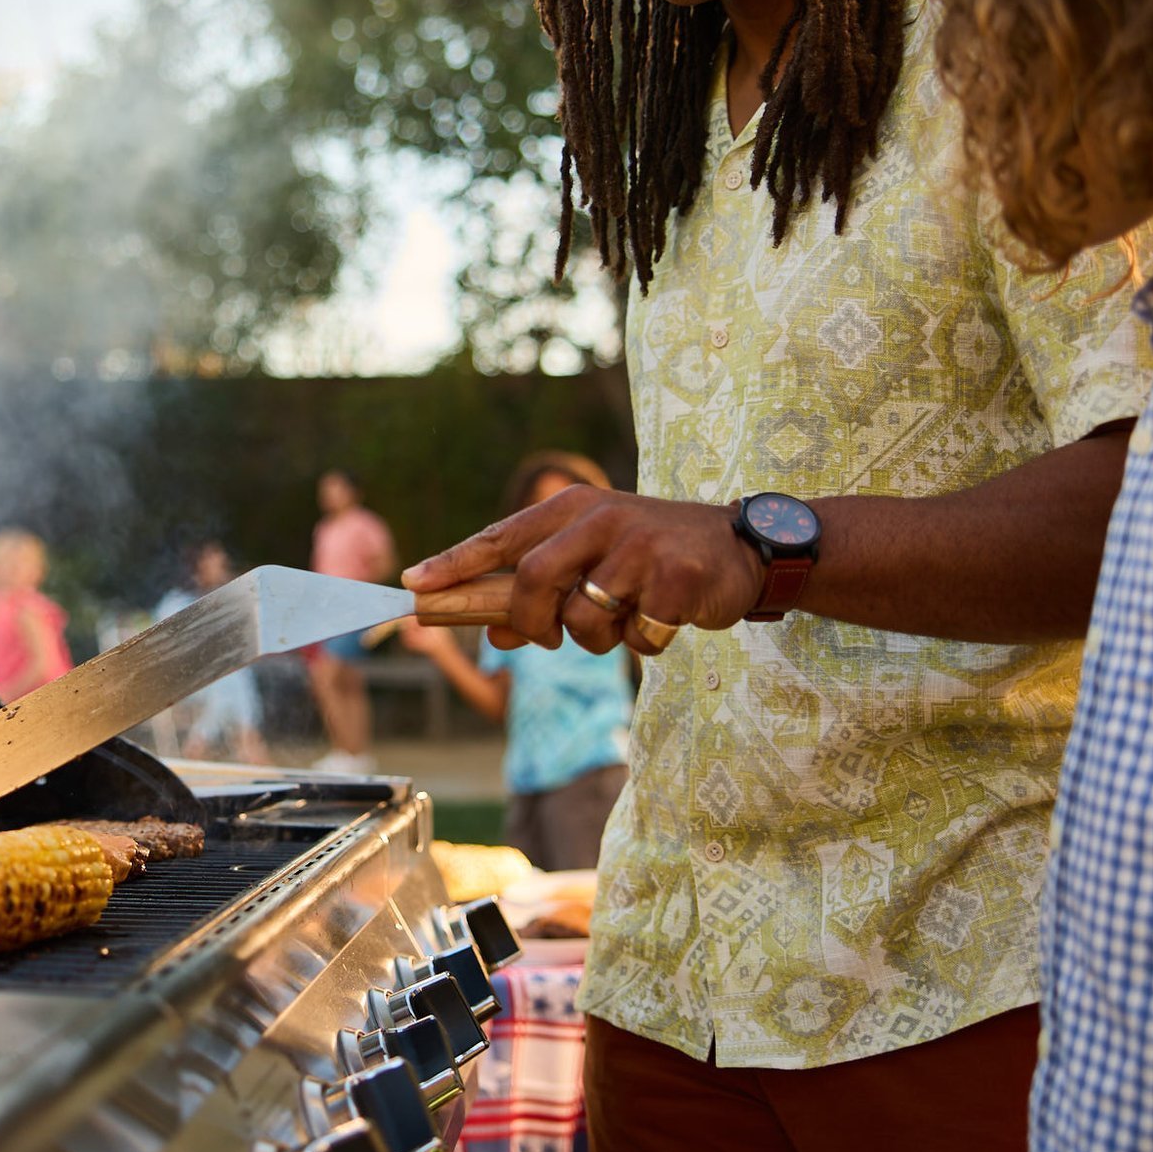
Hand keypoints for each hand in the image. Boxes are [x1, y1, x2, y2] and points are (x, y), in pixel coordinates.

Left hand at [401, 486, 767, 655]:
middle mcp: (602, 519)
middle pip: (535, 581)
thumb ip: (542, 590)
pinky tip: (664, 619)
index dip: (454, 563)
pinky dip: (643, 643)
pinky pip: (636, 637)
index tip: (413, 584)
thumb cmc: (650, 554)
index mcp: (572, 508)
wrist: (739, 548)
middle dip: (531, 622)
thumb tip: (491, 632)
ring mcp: (641, 549)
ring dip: (597, 638)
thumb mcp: (594, 557)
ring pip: (584, 619)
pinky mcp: (677, 582)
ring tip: (625, 618)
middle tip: (546, 638)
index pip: (500, 536)